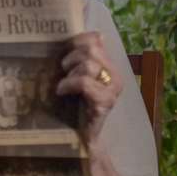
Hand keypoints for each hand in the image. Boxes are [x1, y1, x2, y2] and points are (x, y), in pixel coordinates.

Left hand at [56, 31, 121, 146]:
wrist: (82, 137)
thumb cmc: (75, 105)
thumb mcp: (74, 77)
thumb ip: (76, 59)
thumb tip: (75, 40)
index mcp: (109, 65)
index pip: (95, 39)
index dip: (77, 39)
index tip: (63, 47)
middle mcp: (115, 74)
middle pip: (91, 49)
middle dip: (72, 57)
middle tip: (64, 70)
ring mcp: (113, 88)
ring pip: (89, 64)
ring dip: (70, 72)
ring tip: (64, 83)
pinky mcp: (105, 101)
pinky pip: (85, 82)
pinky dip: (69, 84)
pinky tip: (61, 91)